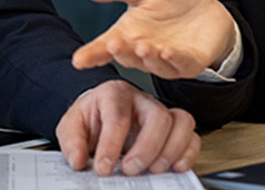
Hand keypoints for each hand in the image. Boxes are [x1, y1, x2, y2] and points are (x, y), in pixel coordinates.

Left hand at [56, 80, 199, 176]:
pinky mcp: (174, 128)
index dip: (111, 144)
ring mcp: (161, 112)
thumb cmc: (91, 119)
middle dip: (146, 148)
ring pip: (181, 122)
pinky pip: (192, 136)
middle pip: (157, 116)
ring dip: (171, 150)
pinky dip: (188, 154)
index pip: (118, 116)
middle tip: (130, 169)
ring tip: (154, 170)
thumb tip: (78, 160)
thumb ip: (72, 141)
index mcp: (114, 93)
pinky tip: (175, 168)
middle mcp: (142, 100)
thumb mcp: (72, 126)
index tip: (103, 168)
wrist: (101, 118)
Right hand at [71, 0, 235, 79]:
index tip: (78, 60)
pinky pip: (182, 64)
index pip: (106, 46)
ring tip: (141, 47)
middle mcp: (144, 50)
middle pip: (129, 57)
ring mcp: (168, 59)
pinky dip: (174, 59)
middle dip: (121, 52)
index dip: (92, 54)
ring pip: (155, 64)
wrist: (206, 1)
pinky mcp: (192, 61)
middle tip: (113, 44)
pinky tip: (167, 50)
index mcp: (128, 34)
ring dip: (147, 57)